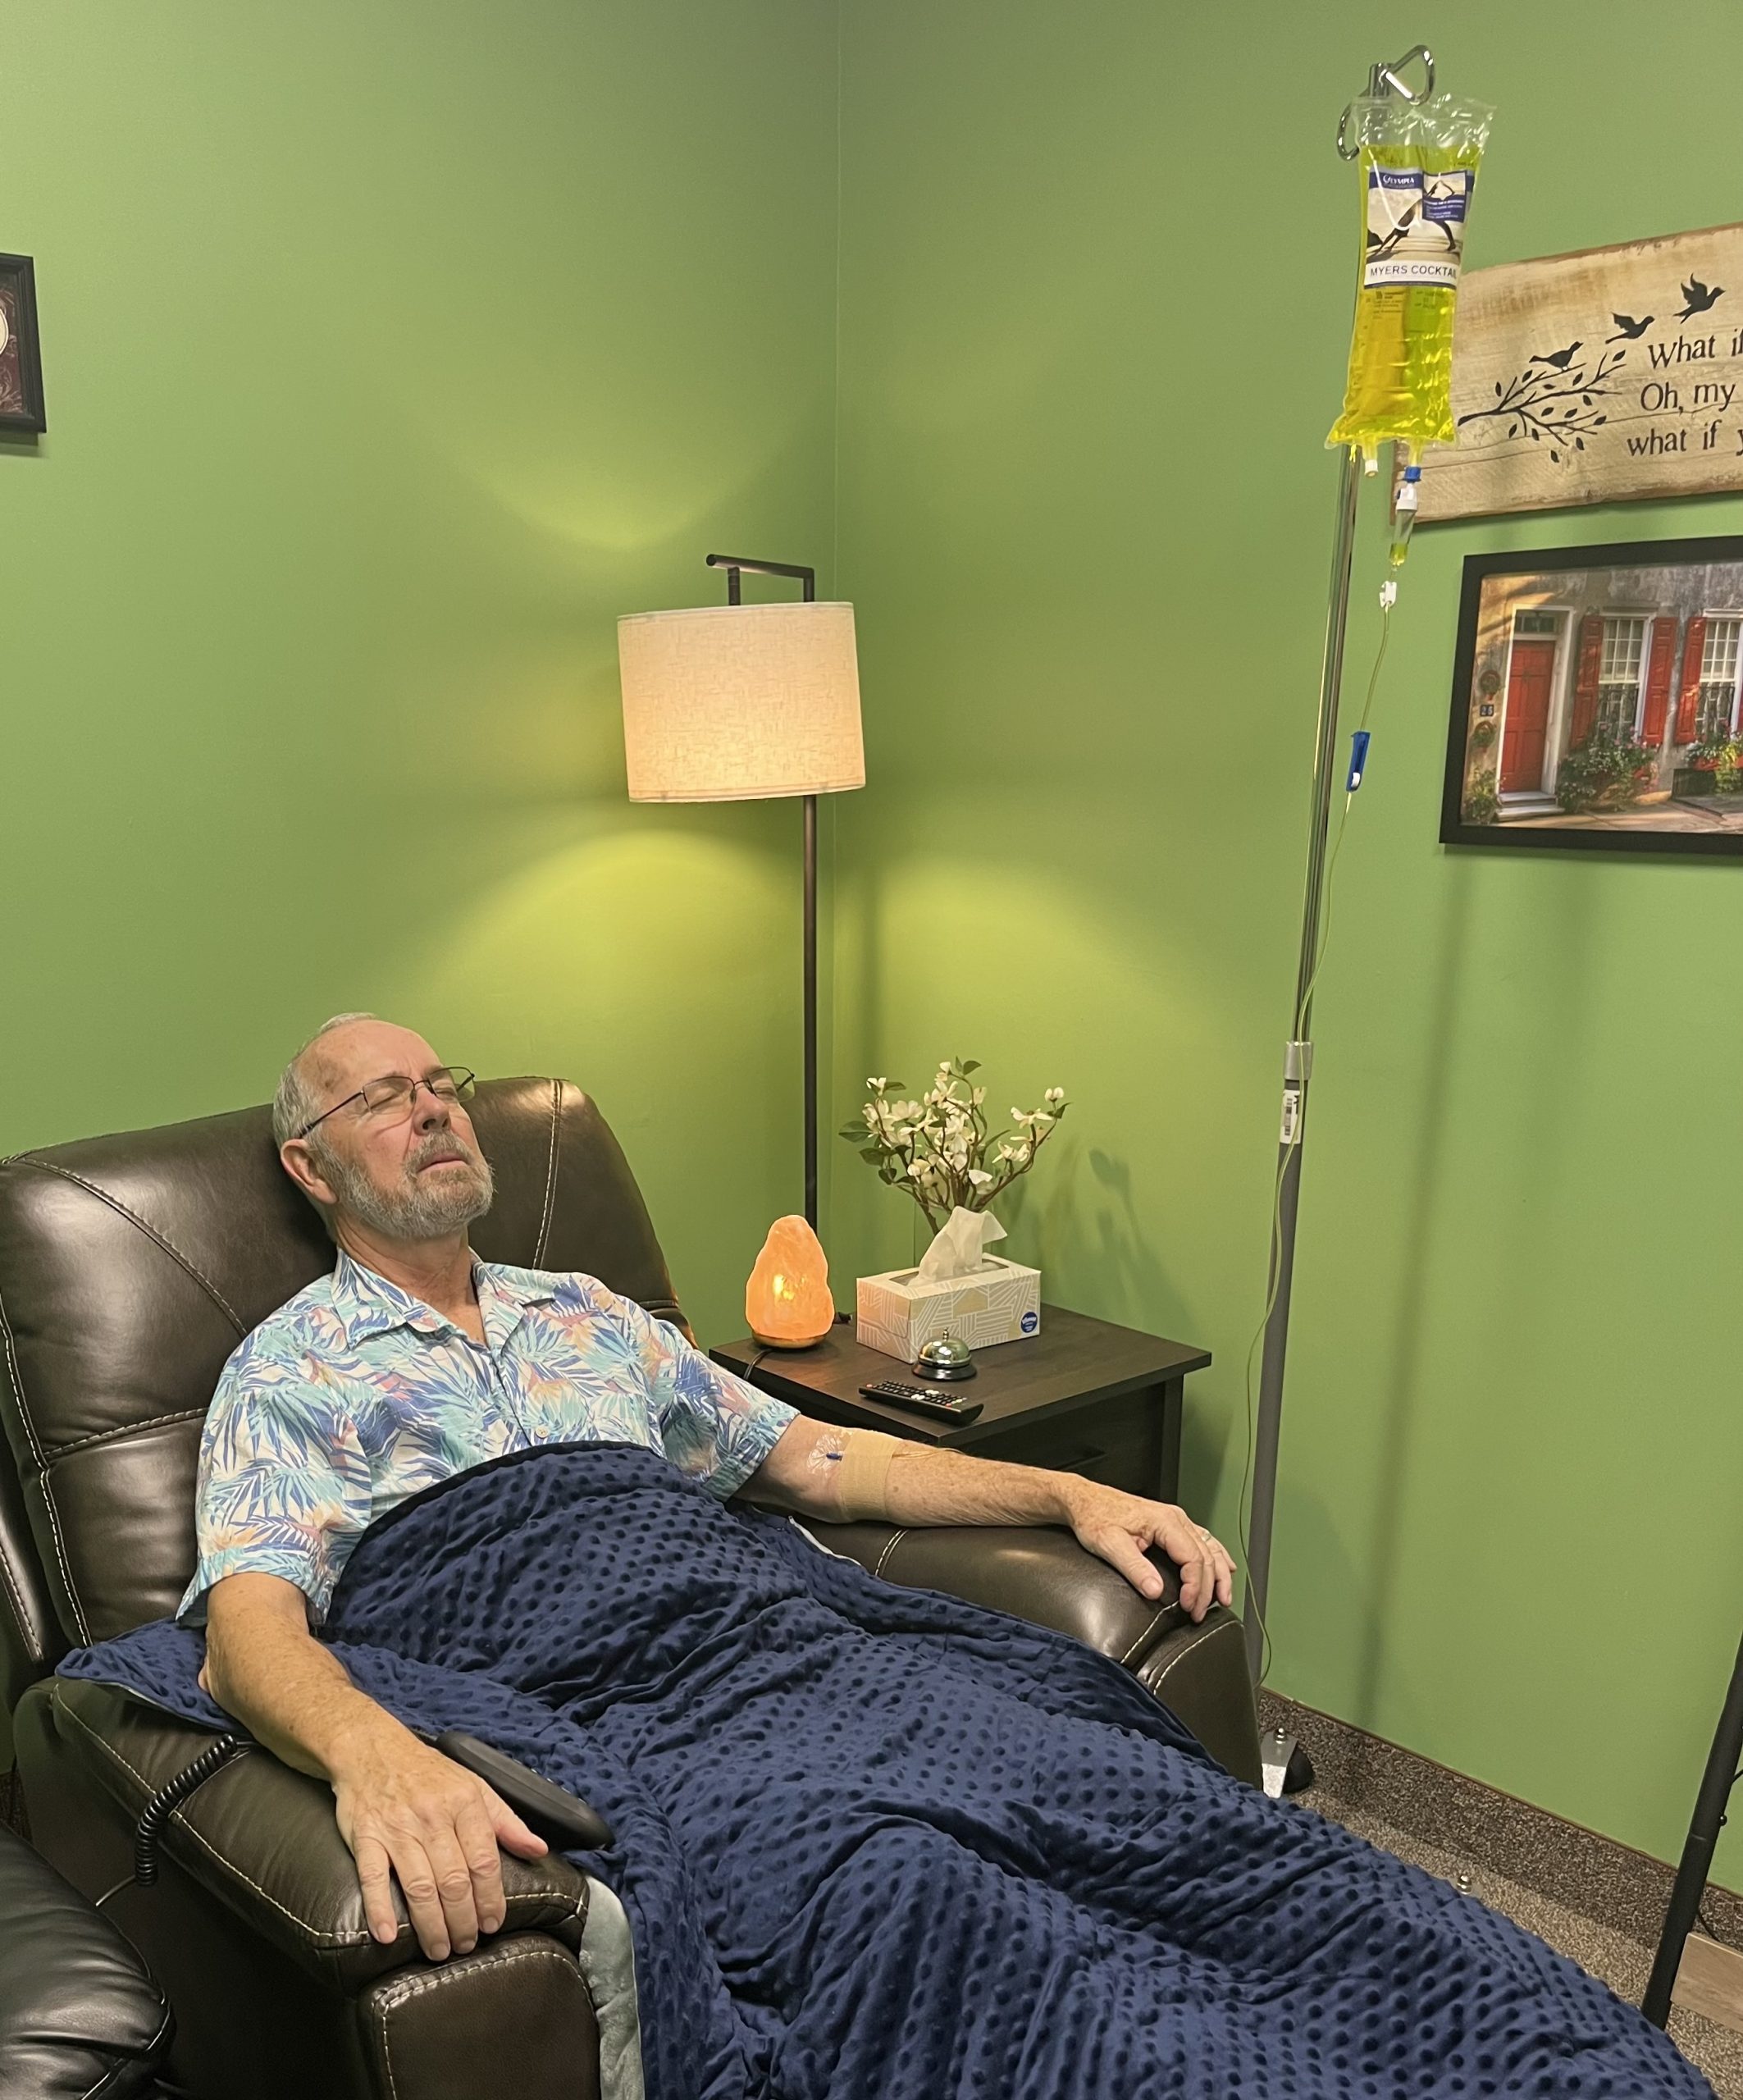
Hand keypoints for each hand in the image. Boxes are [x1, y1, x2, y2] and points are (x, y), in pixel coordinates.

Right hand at [330, 1716, 547, 1960]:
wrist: (374, 1750)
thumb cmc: (429, 1774)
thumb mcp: (475, 1787)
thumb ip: (507, 1822)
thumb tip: (539, 1850)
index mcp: (465, 1803)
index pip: (484, 1860)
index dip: (491, 1898)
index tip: (493, 1924)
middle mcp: (433, 1817)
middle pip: (454, 1880)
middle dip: (463, 1920)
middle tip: (465, 1945)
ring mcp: (398, 1828)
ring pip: (419, 1886)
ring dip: (431, 1925)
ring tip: (439, 1949)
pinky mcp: (366, 1836)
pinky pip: (373, 1877)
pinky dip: (380, 1908)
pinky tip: (387, 1935)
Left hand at [1059, 1481, 1235, 1620]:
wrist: (1085, 1500)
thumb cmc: (1095, 1517)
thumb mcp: (1109, 1544)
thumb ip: (1134, 1568)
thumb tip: (1155, 1591)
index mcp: (1164, 1521)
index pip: (1193, 1559)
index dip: (1195, 1587)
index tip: (1188, 1607)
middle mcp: (1175, 1518)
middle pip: (1205, 1556)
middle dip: (1208, 1588)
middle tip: (1201, 1613)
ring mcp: (1176, 1519)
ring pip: (1210, 1547)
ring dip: (1219, 1574)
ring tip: (1224, 1598)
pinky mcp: (1171, 1524)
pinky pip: (1203, 1540)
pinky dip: (1216, 1556)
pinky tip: (1224, 1567)